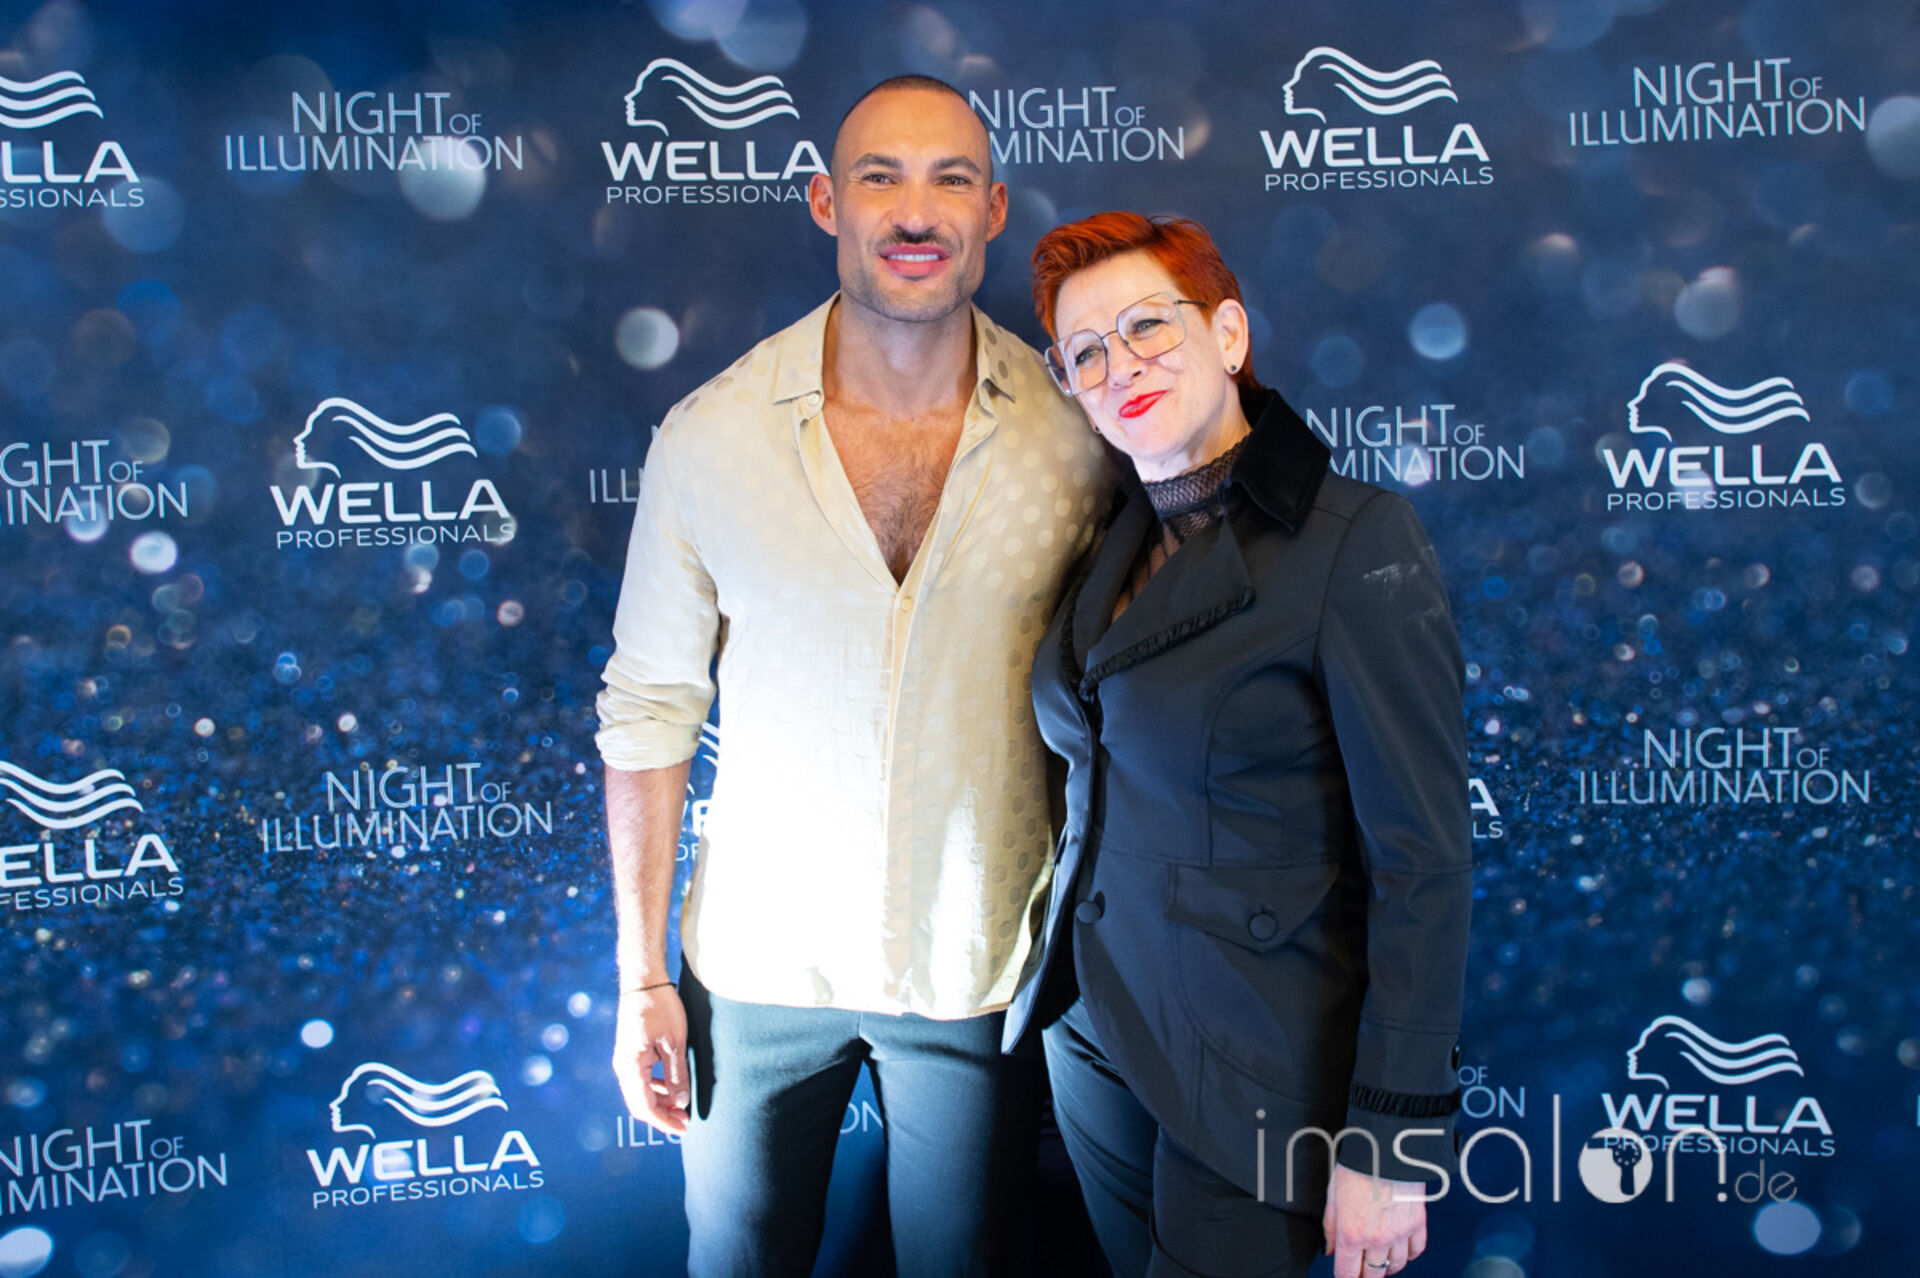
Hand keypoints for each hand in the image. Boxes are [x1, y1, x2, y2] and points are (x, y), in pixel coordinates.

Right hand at [612, 985, 689, 1134]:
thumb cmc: (660, 1008)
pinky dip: (656, 1088)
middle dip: (662, 1115)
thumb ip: (677, 1075)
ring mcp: (625, 1059)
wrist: (643, 980)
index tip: (683, 1128)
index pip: (645, 1107)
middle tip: (685, 1121)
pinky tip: (672, 1088)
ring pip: (640, 1092)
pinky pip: (641, 1079)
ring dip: (660, 1102)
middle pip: (640, 1103)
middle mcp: (622, 1066)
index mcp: (630, 1067)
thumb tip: (682, 1102)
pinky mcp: (630, 1052)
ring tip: (682, 1106)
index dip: (664, 1121)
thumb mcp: (674, 1043)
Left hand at [1322, 1161, 1427, 1276]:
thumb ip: (1330, 1227)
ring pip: (1396, 1266)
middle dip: (1365, 1276)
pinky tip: (1400, 1248)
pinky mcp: (1418, 1223)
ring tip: (1379, 1260)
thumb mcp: (1333, 1196)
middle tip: (1361, 1271)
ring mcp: (1400, 1233)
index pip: (1348, 1273)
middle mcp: (1377, 1238)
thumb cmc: (1357, 1166)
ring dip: (1386, 1267)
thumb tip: (1330, 1249)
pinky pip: (1416, 1251)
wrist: (1386, 1147)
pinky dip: (1408, 1254)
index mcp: (1352, 1233)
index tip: (1345, 1276)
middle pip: (1373, 1275)